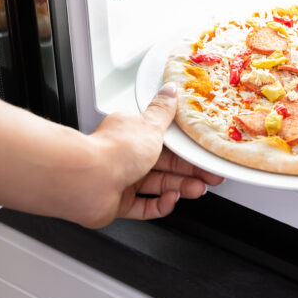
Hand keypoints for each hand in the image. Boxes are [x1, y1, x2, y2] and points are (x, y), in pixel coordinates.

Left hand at [74, 83, 223, 227]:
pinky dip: (159, 205)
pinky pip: (144, 206)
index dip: (187, 150)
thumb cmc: (115, 151)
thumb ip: (164, 111)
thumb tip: (171, 91)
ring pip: (157, 185)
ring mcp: (122, 180)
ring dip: (179, 187)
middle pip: (165, 165)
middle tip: (209, 177)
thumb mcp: (150, 125)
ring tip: (196, 190)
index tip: (203, 155)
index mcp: (132, 133)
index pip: (167, 142)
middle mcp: (126, 156)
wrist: (88, 181)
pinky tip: (170, 200)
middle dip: (189, 172)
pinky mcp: (118, 202)